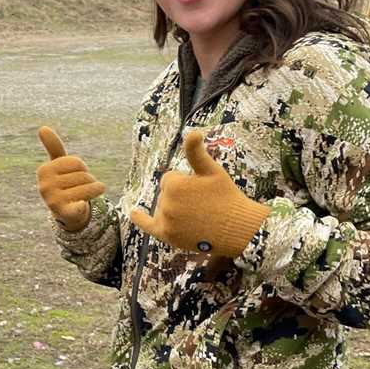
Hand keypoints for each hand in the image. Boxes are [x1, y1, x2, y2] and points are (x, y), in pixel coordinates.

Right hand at [36, 126, 104, 230]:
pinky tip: (81, 205)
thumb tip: (42, 128)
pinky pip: (78, 206)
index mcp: (44, 171)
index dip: (82, 168)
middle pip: (83, 175)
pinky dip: (82, 206)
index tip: (75, 175)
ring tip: (88, 194)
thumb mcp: (58, 165)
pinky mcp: (63, 213)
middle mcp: (45, 186)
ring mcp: (53, 201)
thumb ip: (53, 146)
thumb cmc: (63, 183)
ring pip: (88, 188)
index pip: (76, 162)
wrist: (65, 212)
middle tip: (82, 187)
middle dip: (89, 180)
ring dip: (95, 190)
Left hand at [129, 132, 269, 257]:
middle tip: (203, 205)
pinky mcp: (168, 236)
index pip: (169, 179)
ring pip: (163, 208)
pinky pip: (148, 226)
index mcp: (173, 184)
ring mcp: (165, 222)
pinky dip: (139, 219)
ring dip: (175, 209)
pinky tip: (132, 212)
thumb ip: (196, 152)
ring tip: (199, 216)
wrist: (237, 228)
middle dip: (181, 196)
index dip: (187, 182)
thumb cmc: (226, 196)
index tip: (203, 190)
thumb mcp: (211, 170)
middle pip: (166, 194)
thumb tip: (192, 132)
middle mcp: (165, 203)